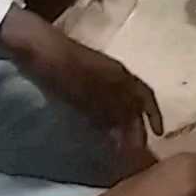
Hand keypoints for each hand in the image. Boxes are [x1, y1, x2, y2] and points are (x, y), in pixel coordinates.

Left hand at [1, 11, 161, 170]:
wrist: (35, 46)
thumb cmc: (64, 68)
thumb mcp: (90, 93)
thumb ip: (111, 112)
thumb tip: (130, 135)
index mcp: (120, 75)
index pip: (145, 97)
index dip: (154, 115)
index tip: (159, 135)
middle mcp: (113, 73)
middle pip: (132, 100)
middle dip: (136, 123)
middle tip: (134, 149)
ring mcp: (95, 73)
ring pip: (117, 99)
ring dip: (121, 120)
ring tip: (118, 142)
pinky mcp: (78, 77)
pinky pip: (100, 99)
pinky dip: (104, 114)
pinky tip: (97, 126)